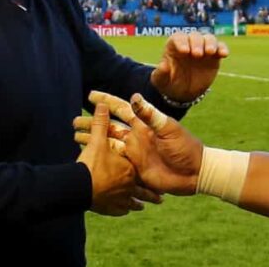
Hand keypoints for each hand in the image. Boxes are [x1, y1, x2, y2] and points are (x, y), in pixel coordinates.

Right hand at [77, 90, 203, 196]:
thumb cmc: (185, 148)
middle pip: (109, 128)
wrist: (194, 173)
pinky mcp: (134, 169)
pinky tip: (90, 160)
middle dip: (92, 124)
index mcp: (144, 125)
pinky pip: (113, 163)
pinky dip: (102, 160)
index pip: (121, 109)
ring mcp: (134, 154)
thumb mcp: (169, 129)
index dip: (107, 101)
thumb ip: (150, 115)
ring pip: (107, 145)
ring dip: (92, 142)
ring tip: (75, 139)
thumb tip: (134, 97)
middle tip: (74, 122)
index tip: (91, 95)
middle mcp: (136, 137)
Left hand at [151, 32, 228, 102]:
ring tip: (210, 52)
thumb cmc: (169, 83)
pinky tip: (224, 54)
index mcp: (174, 46)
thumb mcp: (161, 81)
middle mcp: (189, 44)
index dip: (181, 42)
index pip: (178, 38)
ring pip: (208, 38)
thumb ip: (160, 74)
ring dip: (210, 43)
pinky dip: (223, 48)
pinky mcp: (214, 56)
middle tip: (197, 54)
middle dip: (196, 43)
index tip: (184, 51)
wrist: (183, 93)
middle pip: (194, 36)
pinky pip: (220, 47)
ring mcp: (202, 49)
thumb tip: (163, 66)